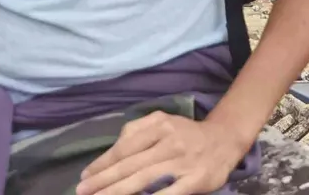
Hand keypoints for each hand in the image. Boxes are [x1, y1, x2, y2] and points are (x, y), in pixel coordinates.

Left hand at [76, 110, 249, 194]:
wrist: (225, 139)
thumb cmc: (186, 134)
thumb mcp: (163, 121)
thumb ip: (137, 130)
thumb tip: (113, 148)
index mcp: (160, 125)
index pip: (125, 147)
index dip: (102, 163)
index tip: (85, 177)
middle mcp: (170, 142)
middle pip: (130, 165)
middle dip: (103, 181)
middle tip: (82, 191)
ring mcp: (182, 162)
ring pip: (144, 180)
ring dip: (118, 191)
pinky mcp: (194, 180)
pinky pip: (168, 194)